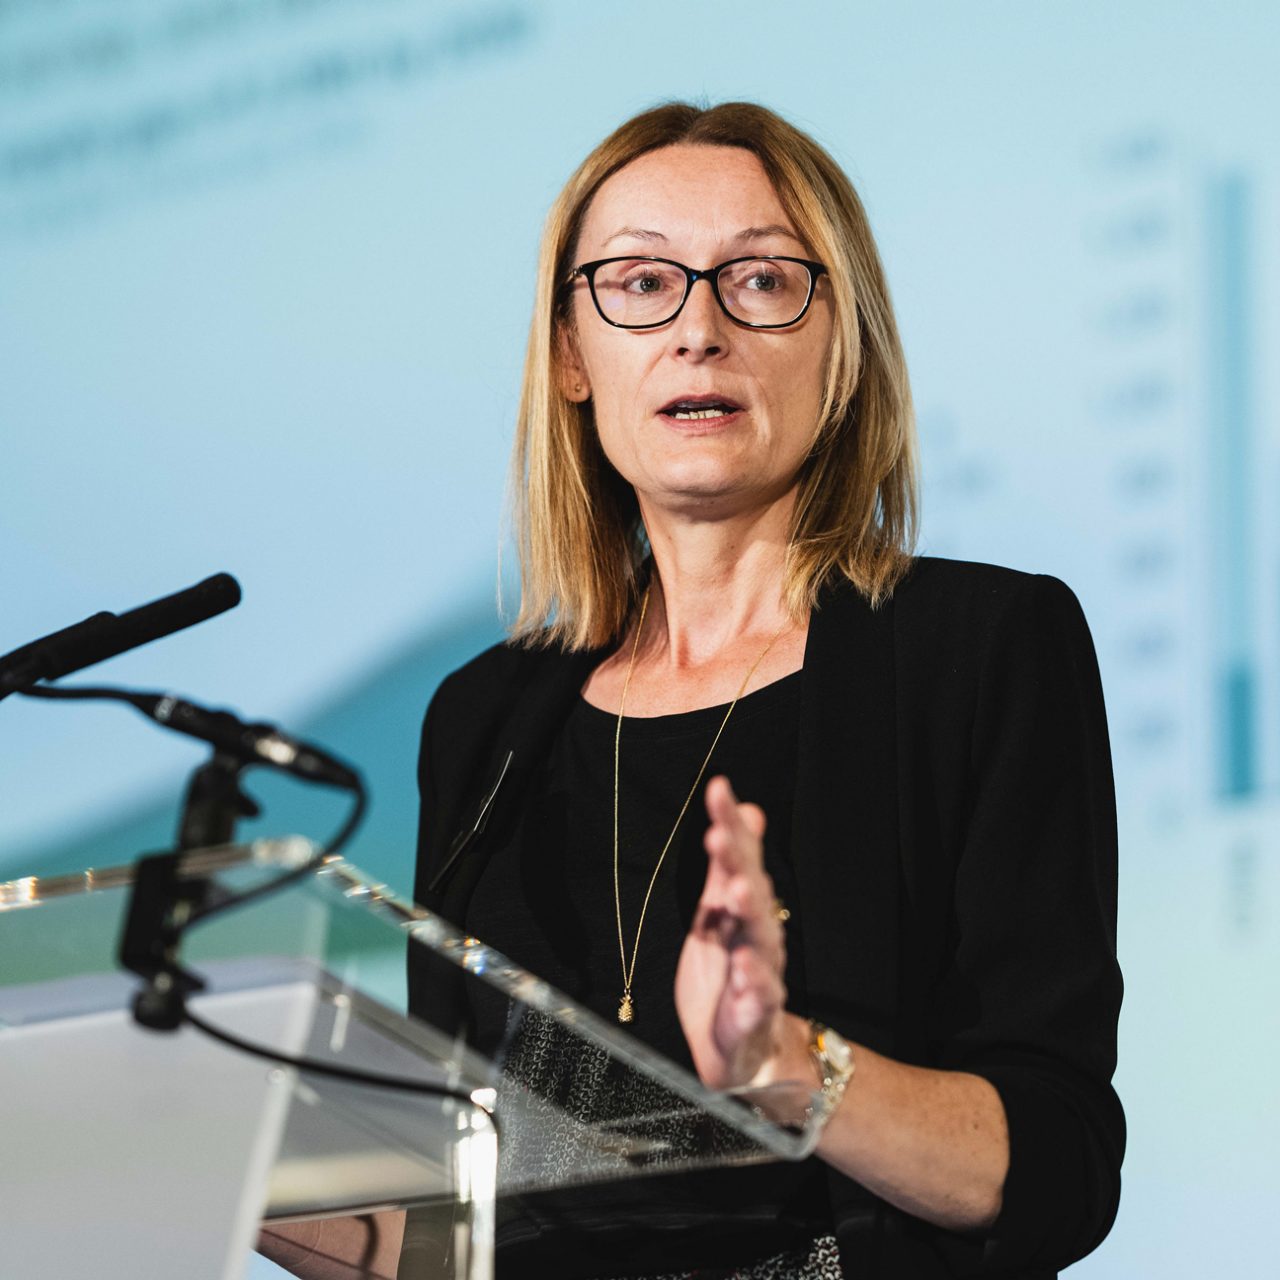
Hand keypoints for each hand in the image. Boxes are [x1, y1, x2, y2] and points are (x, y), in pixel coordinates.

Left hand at [675, 775, 790, 1088]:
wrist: (746, 1049)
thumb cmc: (729, 974)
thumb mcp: (719, 914)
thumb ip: (729, 865)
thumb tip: (745, 806)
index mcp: (746, 910)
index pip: (741, 860)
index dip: (731, 825)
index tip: (718, 789)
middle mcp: (758, 937)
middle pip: (751, 894)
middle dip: (739, 863)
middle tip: (721, 836)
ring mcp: (759, 977)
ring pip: (760, 942)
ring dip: (751, 916)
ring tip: (738, 891)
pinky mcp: (754, 1017)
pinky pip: (757, 1001)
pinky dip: (754, 986)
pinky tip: (745, 968)